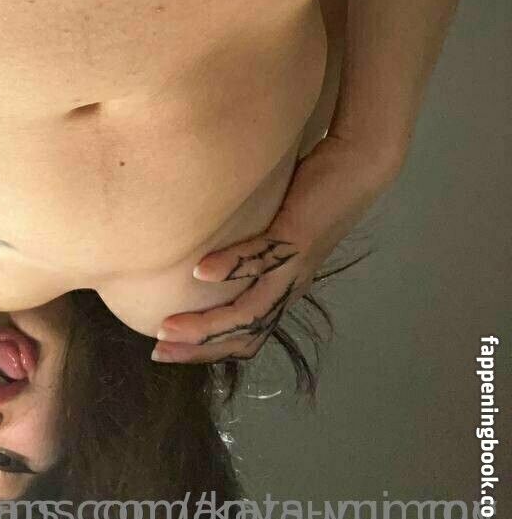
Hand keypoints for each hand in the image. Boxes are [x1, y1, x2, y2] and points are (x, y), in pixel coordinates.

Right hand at [151, 132, 400, 362]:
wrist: (359, 166)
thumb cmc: (315, 189)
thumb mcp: (276, 222)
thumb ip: (250, 236)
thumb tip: (210, 235)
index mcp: (284, 286)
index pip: (246, 334)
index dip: (207, 348)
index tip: (166, 348)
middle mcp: (290, 285)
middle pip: (245, 334)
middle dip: (199, 348)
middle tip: (158, 352)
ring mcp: (294, 264)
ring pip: (251, 310)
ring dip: (207, 324)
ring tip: (169, 327)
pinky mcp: (297, 237)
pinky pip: (261, 259)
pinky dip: (229, 267)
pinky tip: (201, 271)